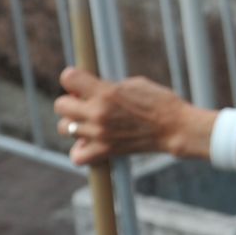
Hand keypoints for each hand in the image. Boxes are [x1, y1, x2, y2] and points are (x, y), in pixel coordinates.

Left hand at [55, 66, 206, 164]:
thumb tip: (87, 90)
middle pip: (60, 105)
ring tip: (91, 123)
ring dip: (75, 124)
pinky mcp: (105, 151)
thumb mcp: (134, 84)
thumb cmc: (159, 101)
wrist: (176, 127)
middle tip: (85, 103)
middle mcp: (98, 113)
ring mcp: (99, 134)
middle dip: (71, 102)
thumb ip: (107, 86)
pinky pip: (77, 156)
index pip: (68, 78)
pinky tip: (90, 143)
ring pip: (64, 128)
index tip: (81, 82)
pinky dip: (80, 151)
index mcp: (106, 92)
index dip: (72, 78)